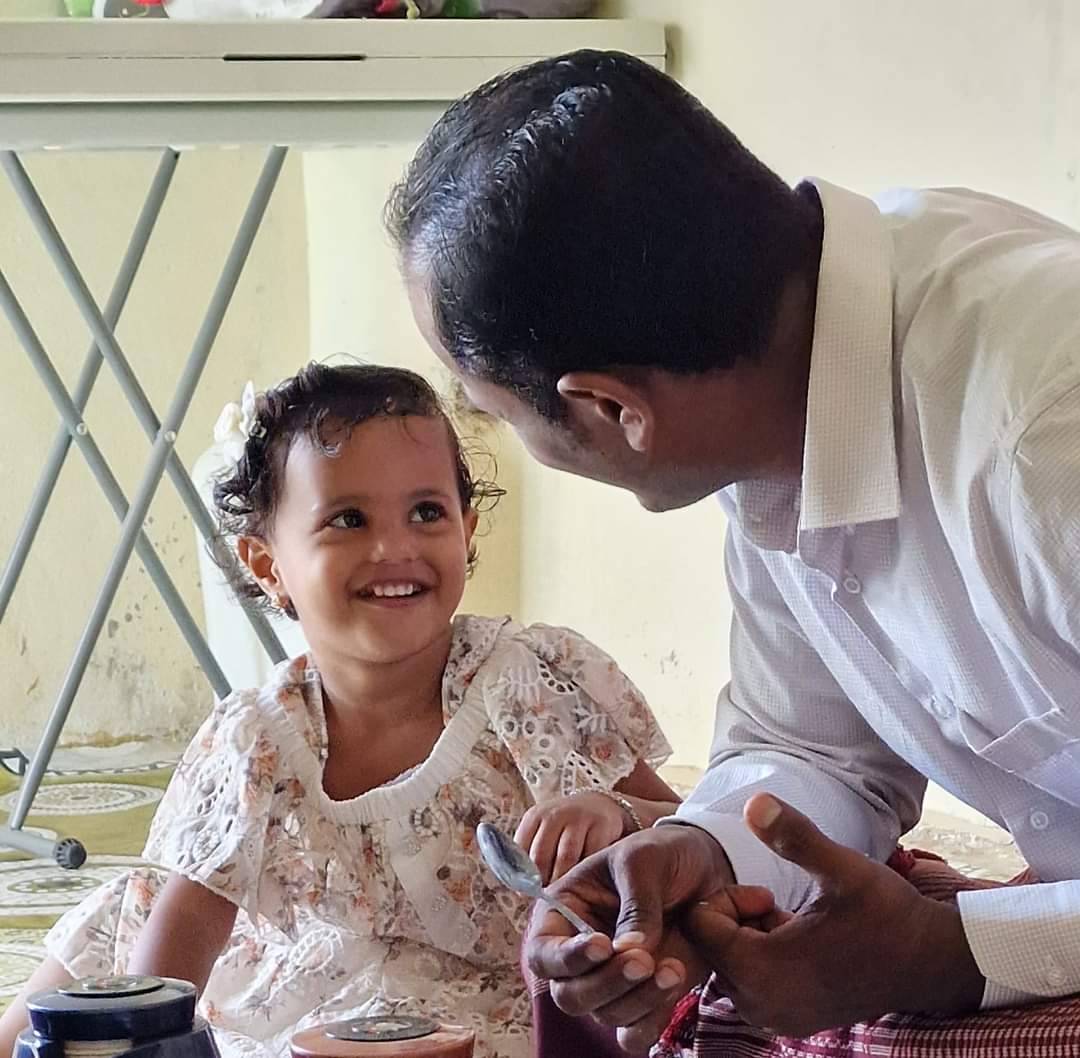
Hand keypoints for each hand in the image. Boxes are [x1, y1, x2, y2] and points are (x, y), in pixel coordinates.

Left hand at [515, 791, 627, 883]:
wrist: (598, 805)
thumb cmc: (565, 829)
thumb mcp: (544, 834)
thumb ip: (532, 857)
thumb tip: (521, 892)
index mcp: (534, 817)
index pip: (521, 851)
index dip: (522, 877)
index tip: (527, 893)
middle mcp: (554, 815)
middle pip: (541, 857)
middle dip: (543, 882)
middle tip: (549, 898)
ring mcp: (578, 818)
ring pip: (566, 859)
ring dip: (564, 880)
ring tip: (567, 892)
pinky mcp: (601, 825)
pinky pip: (591, 857)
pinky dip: (588, 872)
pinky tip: (588, 880)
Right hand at [524, 824, 777, 1053]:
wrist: (703, 869)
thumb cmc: (661, 854)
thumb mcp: (643, 860)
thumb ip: (635, 904)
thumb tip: (629, 951)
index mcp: (564, 912)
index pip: (542, 952)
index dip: (566, 958)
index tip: (603, 945)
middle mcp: (580, 953)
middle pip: (569, 994)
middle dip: (606, 983)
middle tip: (644, 960)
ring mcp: (611, 980)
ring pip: (605, 1015)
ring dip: (638, 999)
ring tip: (674, 967)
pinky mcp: (642, 999)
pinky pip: (633, 1034)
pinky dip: (651, 1021)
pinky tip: (675, 983)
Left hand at [682, 794, 985, 1035]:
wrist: (933, 963)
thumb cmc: (887, 913)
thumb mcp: (840, 868)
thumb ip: (793, 837)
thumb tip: (753, 801)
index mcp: (763, 971)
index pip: (697, 927)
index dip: (724, 899)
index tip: (766, 888)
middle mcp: (761, 1005)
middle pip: (709, 948)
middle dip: (734, 917)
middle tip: (776, 899)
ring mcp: (776, 1018)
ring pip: (728, 965)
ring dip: (748, 936)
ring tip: (789, 917)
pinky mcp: (790, 1019)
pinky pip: (750, 984)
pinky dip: (762, 957)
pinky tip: (798, 940)